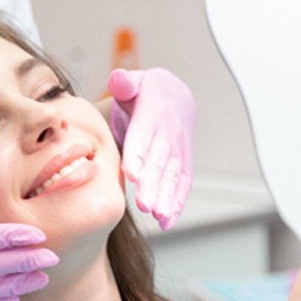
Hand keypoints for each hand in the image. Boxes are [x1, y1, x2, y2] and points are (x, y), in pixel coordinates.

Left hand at [107, 68, 196, 229]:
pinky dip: (177, 203)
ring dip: (167, 197)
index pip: (145, 134)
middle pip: (161, 161)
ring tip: (158, 216)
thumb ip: (125, 82)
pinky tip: (167, 222)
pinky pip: (182, 184)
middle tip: (144, 204)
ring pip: (173, 175)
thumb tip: (118, 79)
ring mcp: (178, 150)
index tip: (133, 173)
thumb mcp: (135, 81)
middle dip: (153, 184)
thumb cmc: (146, 93)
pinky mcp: (182, 163)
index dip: (140, 153)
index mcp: (154, 113)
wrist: (175, 96)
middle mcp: (169, 133)